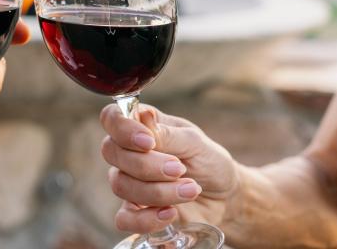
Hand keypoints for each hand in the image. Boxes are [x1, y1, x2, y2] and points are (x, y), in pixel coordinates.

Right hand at [100, 103, 238, 232]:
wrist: (224, 197)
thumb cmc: (208, 161)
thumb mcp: (195, 142)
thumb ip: (167, 134)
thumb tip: (143, 120)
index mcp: (141, 126)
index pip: (112, 118)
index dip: (122, 129)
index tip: (148, 142)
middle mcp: (128, 152)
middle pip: (112, 153)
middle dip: (146, 165)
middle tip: (179, 169)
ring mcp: (128, 182)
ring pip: (120, 185)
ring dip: (157, 191)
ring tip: (190, 190)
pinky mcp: (135, 212)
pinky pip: (124, 219)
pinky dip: (146, 219)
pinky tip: (170, 213)